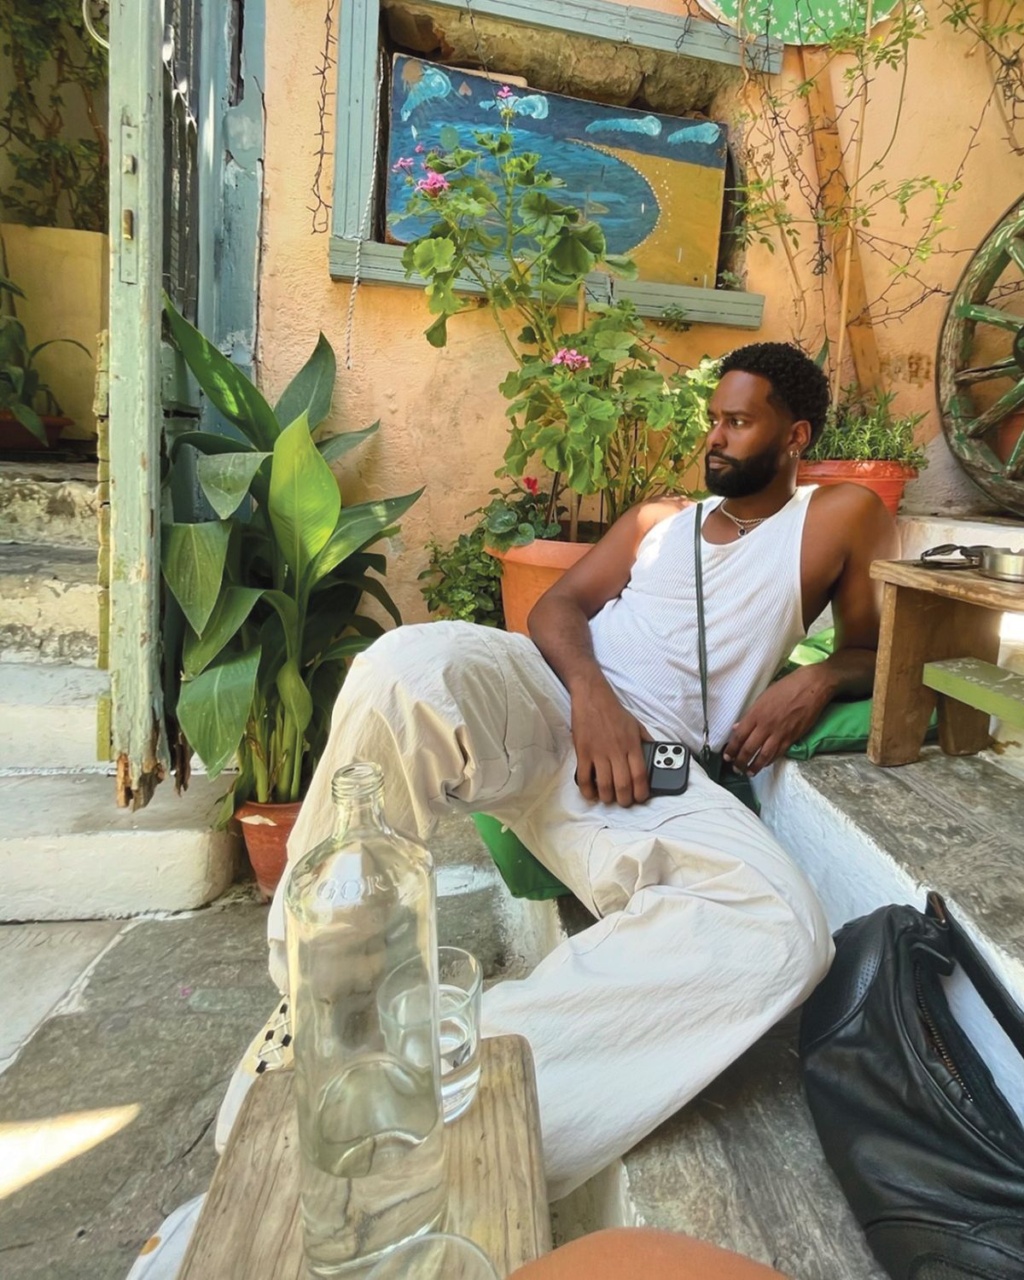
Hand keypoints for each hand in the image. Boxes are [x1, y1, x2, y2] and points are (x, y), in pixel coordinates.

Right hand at [570, 674, 649, 805]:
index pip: (640, 775)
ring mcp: (599, 752)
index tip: (640, 798)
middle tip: (624, 802)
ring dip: (607, 797)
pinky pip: (584, 777)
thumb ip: (646, 741)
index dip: (641, 792)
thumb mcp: (637, 725)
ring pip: (604, 784)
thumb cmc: (615, 712)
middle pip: (623, 784)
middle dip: (624, 800)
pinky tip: (591, 793)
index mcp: (632, 745)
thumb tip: (655, 755)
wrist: (593, 698)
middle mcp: (617, 751)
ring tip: (608, 798)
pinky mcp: (583, 752)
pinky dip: (587, 790)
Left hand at [723, 666, 832, 775]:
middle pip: (749, 749)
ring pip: (763, 756)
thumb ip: (750, 715)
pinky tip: (764, 765)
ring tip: (748, 773)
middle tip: (735, 768)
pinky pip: (778, 753)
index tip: (727, 756)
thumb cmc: (786, 687)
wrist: (811, 687)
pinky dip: (770, 761)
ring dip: (754, 766)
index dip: (731, 749)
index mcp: (756, 714)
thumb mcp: (763, 697)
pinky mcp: (792, 738)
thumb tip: (737, 728)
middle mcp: (766, 726)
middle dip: (740, 761)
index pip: (739, 736)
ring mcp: (780, 733)